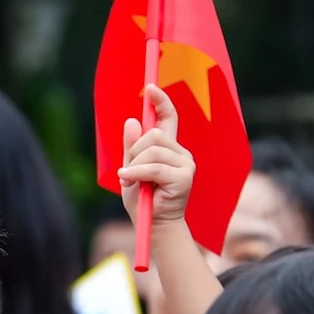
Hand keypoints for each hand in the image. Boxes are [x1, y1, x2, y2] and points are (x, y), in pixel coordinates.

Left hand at [117, 85, 191, 230]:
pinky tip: (127, 180)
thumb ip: (131, 148)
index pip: (169, 118)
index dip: (161, 101)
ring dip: (134, 166)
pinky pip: (153, 167)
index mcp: (169, 149)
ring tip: (130, 180)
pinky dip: (136, 173)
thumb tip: (132, 121)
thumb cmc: (143, 199)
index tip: (150, 87)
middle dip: (134, 152)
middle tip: (127, 172)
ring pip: (152, 150)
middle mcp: (181, 153)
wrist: (153, 226)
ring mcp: (185, 164)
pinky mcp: (184, 177)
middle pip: (154, 135)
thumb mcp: (131, 169)